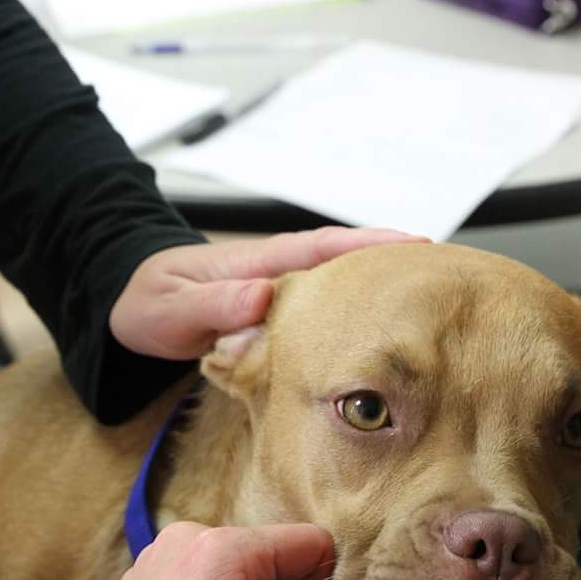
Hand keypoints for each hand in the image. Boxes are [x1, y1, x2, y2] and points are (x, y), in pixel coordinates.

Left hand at [109, 227, 425, 360]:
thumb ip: (211, 305)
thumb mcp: (170, 308)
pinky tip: (384, 334)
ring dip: (384, 288)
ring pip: (344, 287)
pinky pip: (329, 312)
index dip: (372, 245)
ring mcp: (284, 292)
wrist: (129, 306)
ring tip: (435, 302)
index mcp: (261, 265)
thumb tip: (260, 298)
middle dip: (397, 263)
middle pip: (350, 260)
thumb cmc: (148, 303)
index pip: (326, 247)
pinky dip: (359, 317)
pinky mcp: (282, 315)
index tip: (417, 246)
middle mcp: (280, 273)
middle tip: (451, 272)